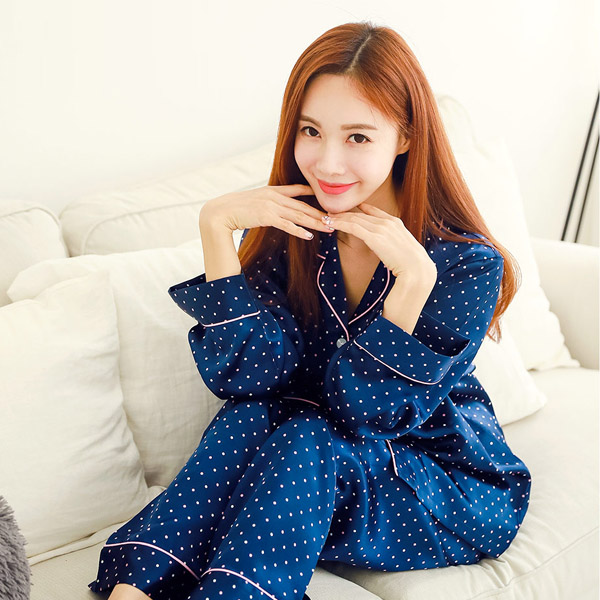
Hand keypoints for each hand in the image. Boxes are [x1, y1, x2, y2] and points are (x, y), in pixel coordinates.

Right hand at [199, 184, 332, 239]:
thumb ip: (266, 203)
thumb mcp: (254, 202)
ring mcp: (271, 206)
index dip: (313, 194)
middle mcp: (274, 196)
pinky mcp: (266, 217)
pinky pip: (287, 225)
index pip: (297, 189)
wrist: (220, 212)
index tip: (326, 199)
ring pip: (299, 215)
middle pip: (303, 206)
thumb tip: (273, 209)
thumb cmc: (235, 210)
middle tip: (335, 219)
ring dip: (315, 222)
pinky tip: (309, 235)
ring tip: (329, 228)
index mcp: (272, 191)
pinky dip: (299, 230)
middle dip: (320, 213)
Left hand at [324, 203, 436, 284]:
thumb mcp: (404, 250)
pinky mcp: (374, 237)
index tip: (349, 210)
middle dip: (344, 214)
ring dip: (338, 218)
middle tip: (330, 213)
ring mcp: (381, 228)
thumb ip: (394, 245)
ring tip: (326, 218)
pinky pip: (352, 227)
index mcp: (396, 223)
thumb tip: (388, 251)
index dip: (360, 209)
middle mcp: (388, 222)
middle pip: (360, 215)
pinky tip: (330, 224)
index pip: (374, 211)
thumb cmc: (411, 266)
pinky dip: (339, 224)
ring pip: (354, 219)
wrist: (417, 270)